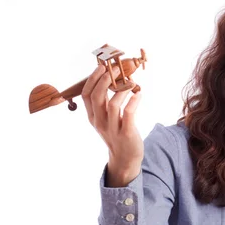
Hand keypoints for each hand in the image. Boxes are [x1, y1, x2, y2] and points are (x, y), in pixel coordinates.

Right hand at [81, 64, 142, 185]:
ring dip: (122, 90)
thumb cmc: (116, 132)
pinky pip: (129, 114)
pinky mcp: (126, 133)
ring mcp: (112, 128)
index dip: (93, 79)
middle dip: (105, 80)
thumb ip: (104, 102)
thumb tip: (108, 78)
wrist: (125, 157)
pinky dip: (133, 101)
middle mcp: (100, 122)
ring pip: (113, 105)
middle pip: (97, 97)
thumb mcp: (104, 118)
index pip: (86, 94)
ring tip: (131, 82)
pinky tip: (139, 94)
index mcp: (92, 116)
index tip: (101, 66)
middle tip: (116, 69)